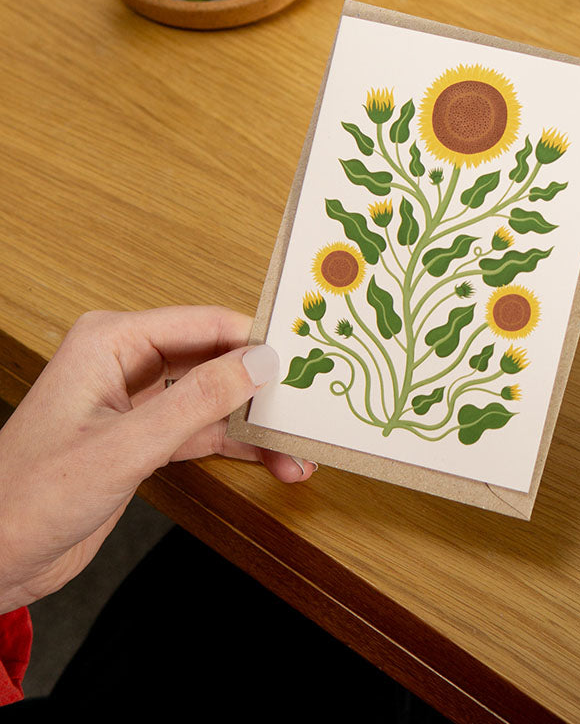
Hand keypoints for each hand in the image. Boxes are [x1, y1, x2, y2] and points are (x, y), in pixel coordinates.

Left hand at [0, 306, 313, 613]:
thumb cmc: (27, 497)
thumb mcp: (123, 449)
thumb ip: (196, 403)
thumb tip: (259, 364)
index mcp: (110, 342)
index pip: (203, 324)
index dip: (256, 339)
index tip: (303, 356)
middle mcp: (126, 363)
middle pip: (216, 358)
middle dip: (262, 386)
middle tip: (309, 404)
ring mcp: (138, 401)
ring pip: (216, 398)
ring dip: (257, 424)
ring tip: (299, 447)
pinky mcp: (145, 438)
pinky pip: (205, 430)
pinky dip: (239, 446)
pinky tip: (273, 461)